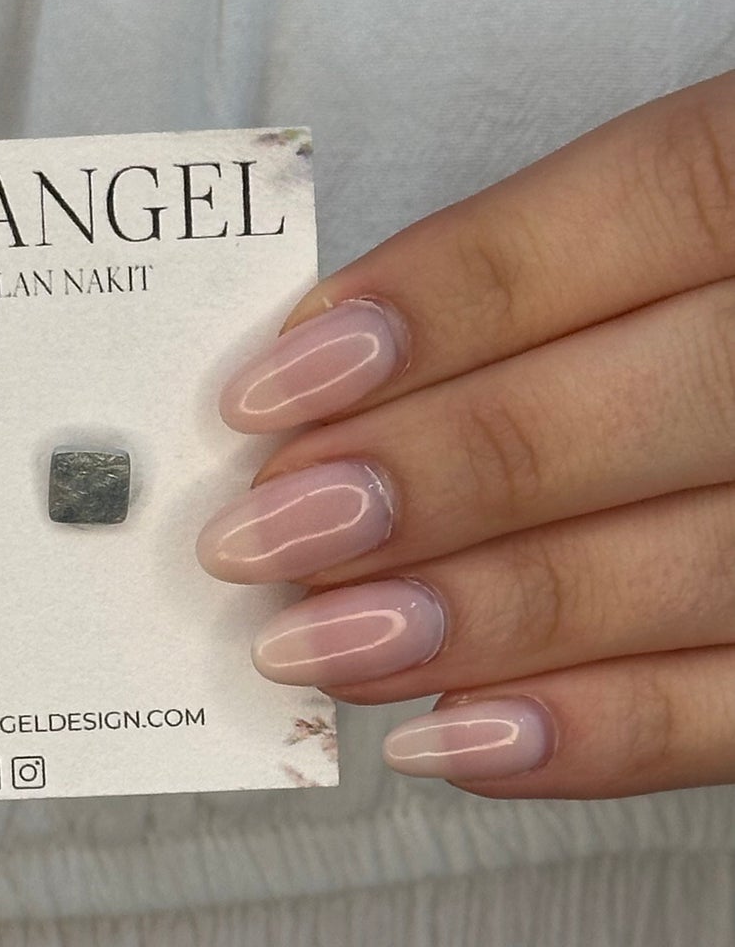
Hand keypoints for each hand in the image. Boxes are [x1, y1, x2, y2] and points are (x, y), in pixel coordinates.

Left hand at [198, 72, 734, 798]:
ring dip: (475, 617)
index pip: (644, 206)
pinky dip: (596, 735)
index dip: (446, 298)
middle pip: (641, 404)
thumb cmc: (716, 292)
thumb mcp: (676, 224)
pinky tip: (448, 740)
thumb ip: (539, 279)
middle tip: (258, 538)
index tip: (272, 386)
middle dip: (424, 478)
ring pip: (689, 569)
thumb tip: (317, 369)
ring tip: (313, 645)